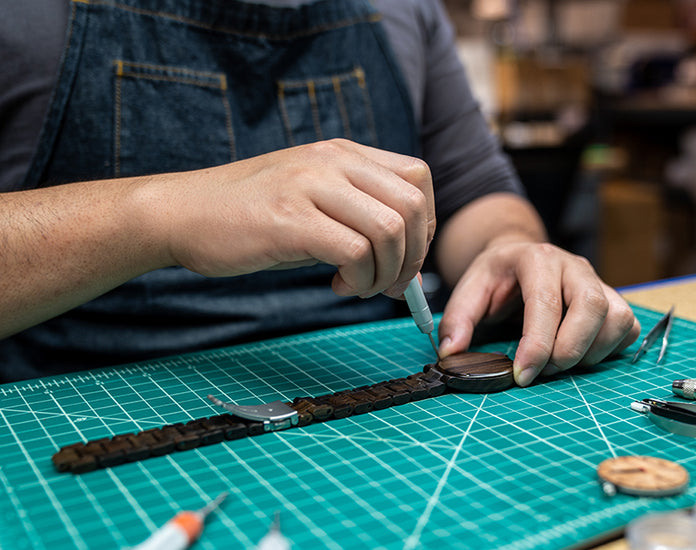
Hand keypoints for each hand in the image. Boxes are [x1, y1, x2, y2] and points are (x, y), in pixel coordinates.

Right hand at [151, 139, 434, 297]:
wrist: (180, 212)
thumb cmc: (249, 215)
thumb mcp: (311, 199)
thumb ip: (357, 216)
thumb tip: (408, 262)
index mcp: (342, 153)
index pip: (418, 177)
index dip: (425, 224)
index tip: (405, 257)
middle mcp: (332, 161)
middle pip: (412, 205)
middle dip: (413, 256)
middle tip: (390, 285)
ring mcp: (310, 185)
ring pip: (389, 229)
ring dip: (387, 272)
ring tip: (361, 286)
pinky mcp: (289, 219)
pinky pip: (355, 251)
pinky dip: (360, 279)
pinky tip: (339, 284)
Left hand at [437, 241, 639, 385]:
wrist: (521, 257)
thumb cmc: (498, 276)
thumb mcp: (470, 289)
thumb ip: (458, 318)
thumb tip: (451, 352)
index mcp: (538, 259)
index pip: (546, 302)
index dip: (537, 345)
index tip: (522, 375)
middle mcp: (574, 266)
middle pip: (591, 308)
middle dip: (568, 350)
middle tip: (542, 372)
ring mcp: (599, 281)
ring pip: (615, 320)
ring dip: (589, 353)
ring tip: (557, 362)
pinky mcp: (614, 300)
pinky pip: (627, 328)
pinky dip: (607, 349)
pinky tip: (579, 354)